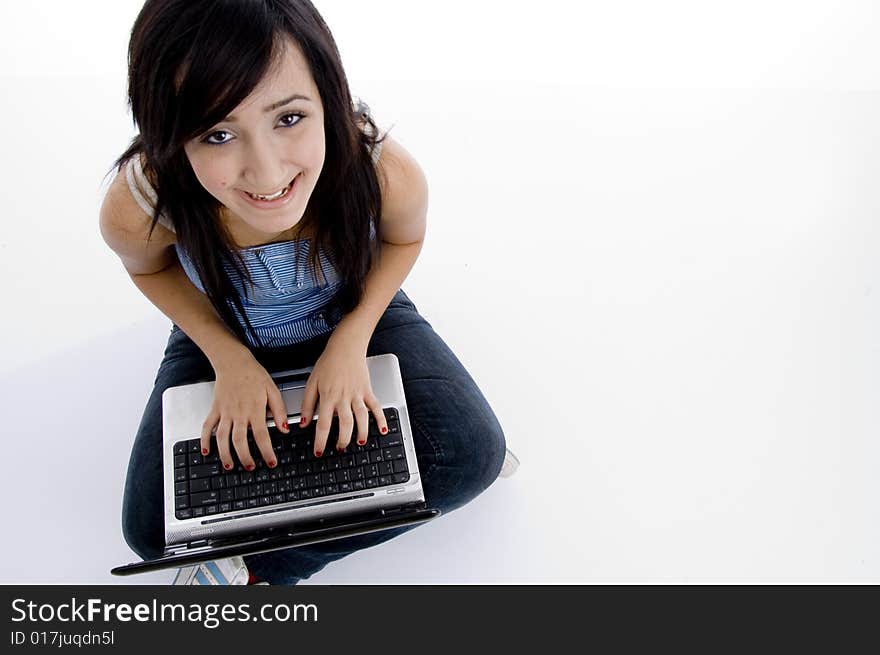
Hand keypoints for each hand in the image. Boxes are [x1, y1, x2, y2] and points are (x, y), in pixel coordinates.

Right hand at [200, 349, 289, 469]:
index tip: (271, 462)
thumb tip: (284, 428)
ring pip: (222, 437)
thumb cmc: (253, 374)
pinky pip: (207, 427)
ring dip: (225, 454)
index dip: (266, 451)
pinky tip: (206, 451)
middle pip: (239, 441)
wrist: (233, 362)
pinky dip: (204, 440)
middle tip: (251, 467)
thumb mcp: (272, 390)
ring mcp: (224, 412)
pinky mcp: (215, 409)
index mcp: (254, 409)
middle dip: (245, 457)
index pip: (261, 435)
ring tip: (230, 466)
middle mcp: (238, 413)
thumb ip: (279, 410)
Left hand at [299, 336, 388, 456]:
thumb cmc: (328, 363)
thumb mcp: (312, 382)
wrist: (346, 347)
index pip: (324, 424)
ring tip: (358, 442)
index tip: (319, 451)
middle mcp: (344, 397)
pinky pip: (376, 406)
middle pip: (345, 424)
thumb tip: (303, 423)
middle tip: (339, 449)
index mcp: (328, 397)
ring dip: (361, 432)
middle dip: (343, 441)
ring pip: (362, 418)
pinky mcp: (367, 390)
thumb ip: (307, 404)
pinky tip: (383, 430)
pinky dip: (381, 419)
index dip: (321, 441)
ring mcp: (357, 394)